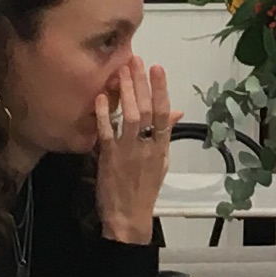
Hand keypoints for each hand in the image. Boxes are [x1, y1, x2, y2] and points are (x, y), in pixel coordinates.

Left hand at [91, 57, 172, 242]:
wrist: (128, 216)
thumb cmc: (144, 188)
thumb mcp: (161, 161)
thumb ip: (164, 135)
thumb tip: (175, 112)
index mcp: (161, 147)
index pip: (164, 114)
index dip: (161, 89)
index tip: (157, 68)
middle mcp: (147, 147)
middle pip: (147, 110)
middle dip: (141, 83)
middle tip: (134, 60)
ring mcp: (128, 152)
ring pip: (130, 118)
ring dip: (126, 93)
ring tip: (120, 72)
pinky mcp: (110, 159)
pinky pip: (107, 133)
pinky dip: (104, 115)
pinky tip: (100, 97)